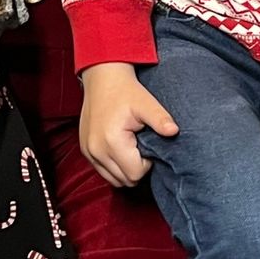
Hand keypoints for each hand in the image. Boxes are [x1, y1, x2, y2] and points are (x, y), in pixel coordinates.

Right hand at [79, 62, 177, 187]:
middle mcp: (96, 150)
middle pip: (125, 180)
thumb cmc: (125, 90)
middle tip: (141, 145)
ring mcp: (88, 152)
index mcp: (112, 141)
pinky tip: (121, 148)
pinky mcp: (85, 151)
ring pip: (114, 179)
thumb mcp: (145, 103)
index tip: (147, 143)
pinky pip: (103, 171)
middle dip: (137, 167)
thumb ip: (160, 119)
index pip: (136, 174)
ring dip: (125, 169)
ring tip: (131, 147)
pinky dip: (114, 166)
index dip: (147, 162)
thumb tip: (174, 131)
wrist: (102, 77)